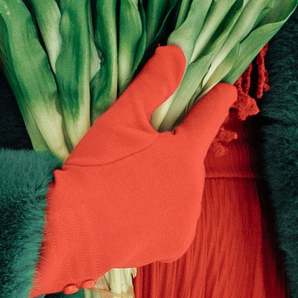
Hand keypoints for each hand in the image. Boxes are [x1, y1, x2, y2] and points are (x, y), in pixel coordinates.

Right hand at [28, 45, 235, 296]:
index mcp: (186, 154)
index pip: (208, 117)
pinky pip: (172, 220)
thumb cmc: (96, 169)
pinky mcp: (175, 245)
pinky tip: (131, 212)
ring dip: (163, 185)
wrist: (71, 230)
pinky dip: (158, 215)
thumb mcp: (121, 118)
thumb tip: (177, 52)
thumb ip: (153, 83)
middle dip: (170, 153)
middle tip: (135, 154)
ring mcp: (187, 220)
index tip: (226, 90)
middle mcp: (195, 188)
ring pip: (179, 190)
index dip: (216, 100)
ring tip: (126, 186)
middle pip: (187, 159)